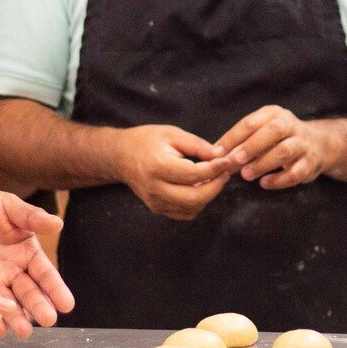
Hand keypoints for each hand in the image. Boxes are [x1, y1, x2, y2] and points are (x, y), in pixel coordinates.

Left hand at [0, 187, 72, 335]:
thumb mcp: (9, 207)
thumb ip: (31, 217)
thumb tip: (58, 223)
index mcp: (27, 254)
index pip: (44, 274)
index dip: (55, 289)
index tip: (67, 305)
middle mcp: (12, 272)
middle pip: (28, 293)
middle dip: (38, 307)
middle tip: (48, 321)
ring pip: (6, 304)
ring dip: (15, 318)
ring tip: (23, 332)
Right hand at [115, 125, 235, 220]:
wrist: (120, 156)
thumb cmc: (146, 140)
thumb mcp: (172, 134)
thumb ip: (197, 145)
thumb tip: (221, 156)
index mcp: (158, 166)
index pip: (193, 174)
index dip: (215, 169)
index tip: (227, 161)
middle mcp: (155, 188)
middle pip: (194, 198)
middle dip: (215, 187)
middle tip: (224, 173)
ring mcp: (155, 202)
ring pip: (191, 209)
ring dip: (208, 196)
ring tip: (213, 179)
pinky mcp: (157, 209)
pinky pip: (184, 213)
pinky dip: (197, 203)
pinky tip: (200, 188)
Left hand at [218, 105, 334, 189]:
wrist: (318, 144)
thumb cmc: (279, 139)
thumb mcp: (262, 131)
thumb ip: (241, 141)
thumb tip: (216, 155)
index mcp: (273, 114)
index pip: (250, 123)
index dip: (232, 138)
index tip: (216, 153)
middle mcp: (290, 125)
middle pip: (272, 132)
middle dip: (250, 147)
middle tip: (233, 161)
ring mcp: (303, 144)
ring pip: (284, 151)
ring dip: (263, 163)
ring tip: (246, 175)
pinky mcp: (310, 162)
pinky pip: (295, 172)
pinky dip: (279, 180)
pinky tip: (264, 184)